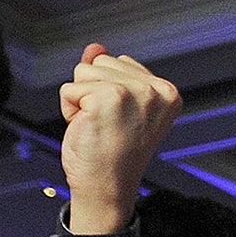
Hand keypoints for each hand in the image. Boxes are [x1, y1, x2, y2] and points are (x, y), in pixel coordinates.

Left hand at [59, 43, 182, 234]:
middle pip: (100, 61)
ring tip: (98, 127)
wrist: (107, 190)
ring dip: (81, 101)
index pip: (120, 62)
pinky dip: (69, 111)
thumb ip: (109, 74)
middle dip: (93, 92)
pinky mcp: (108, 98)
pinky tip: (88, 130)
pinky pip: (69, 89)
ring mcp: (133, 93)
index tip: (122, 122)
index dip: (109, 91)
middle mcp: (155, 91)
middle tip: (108, 126)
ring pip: (83, 71)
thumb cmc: (112, 154)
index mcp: (167, 92)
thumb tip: (95, 46)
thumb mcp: (117, 108)